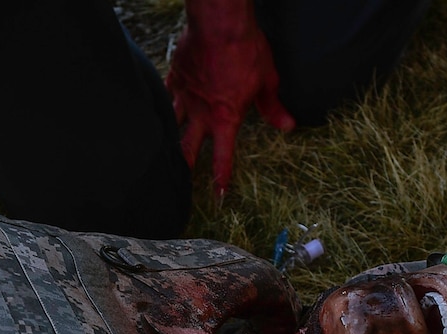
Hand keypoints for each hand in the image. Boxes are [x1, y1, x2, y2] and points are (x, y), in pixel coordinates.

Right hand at [166, 0, 295, 195]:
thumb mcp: (267, 80)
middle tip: (180, 183)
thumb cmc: (246, 50)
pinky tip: (159, 107)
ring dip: (170, 139)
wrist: (219, 25)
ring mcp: (186, 96)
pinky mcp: (176, 77)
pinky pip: (167, 94)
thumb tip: (288, 126)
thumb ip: (273, 107)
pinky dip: (164, 103)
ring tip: (163, 152)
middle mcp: (202, 113)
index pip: (222, 157)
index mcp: (226, 118)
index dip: (220, 178)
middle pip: (189, 148)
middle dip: (186, 167)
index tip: (218, 196)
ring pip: (174, 124)